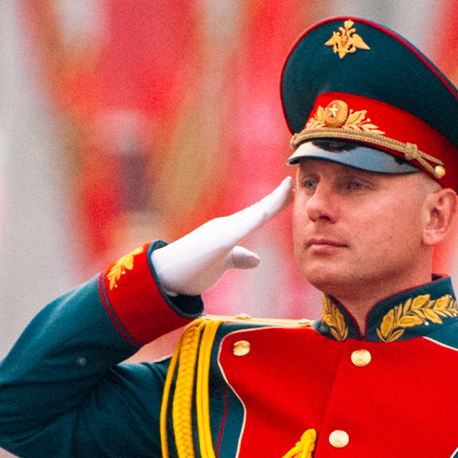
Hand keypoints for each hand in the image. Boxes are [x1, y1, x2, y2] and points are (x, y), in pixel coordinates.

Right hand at [148, 179, 293, 296]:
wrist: (163, 276)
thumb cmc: (190, 270)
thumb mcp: (221, 264)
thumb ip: (238, 258)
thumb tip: (257, 260)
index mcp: (229, 230)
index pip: (257, 214)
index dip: (275, 203)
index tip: (291, 191)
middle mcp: (226, 225)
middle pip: (258, 210)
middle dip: (278, 197)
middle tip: (294, 181)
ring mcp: (221, 232)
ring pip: (252, 215)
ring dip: (271, 202)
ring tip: (287, 188)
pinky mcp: (216, 242)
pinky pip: (239, 229)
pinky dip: (254, 219)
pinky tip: (265, 212)